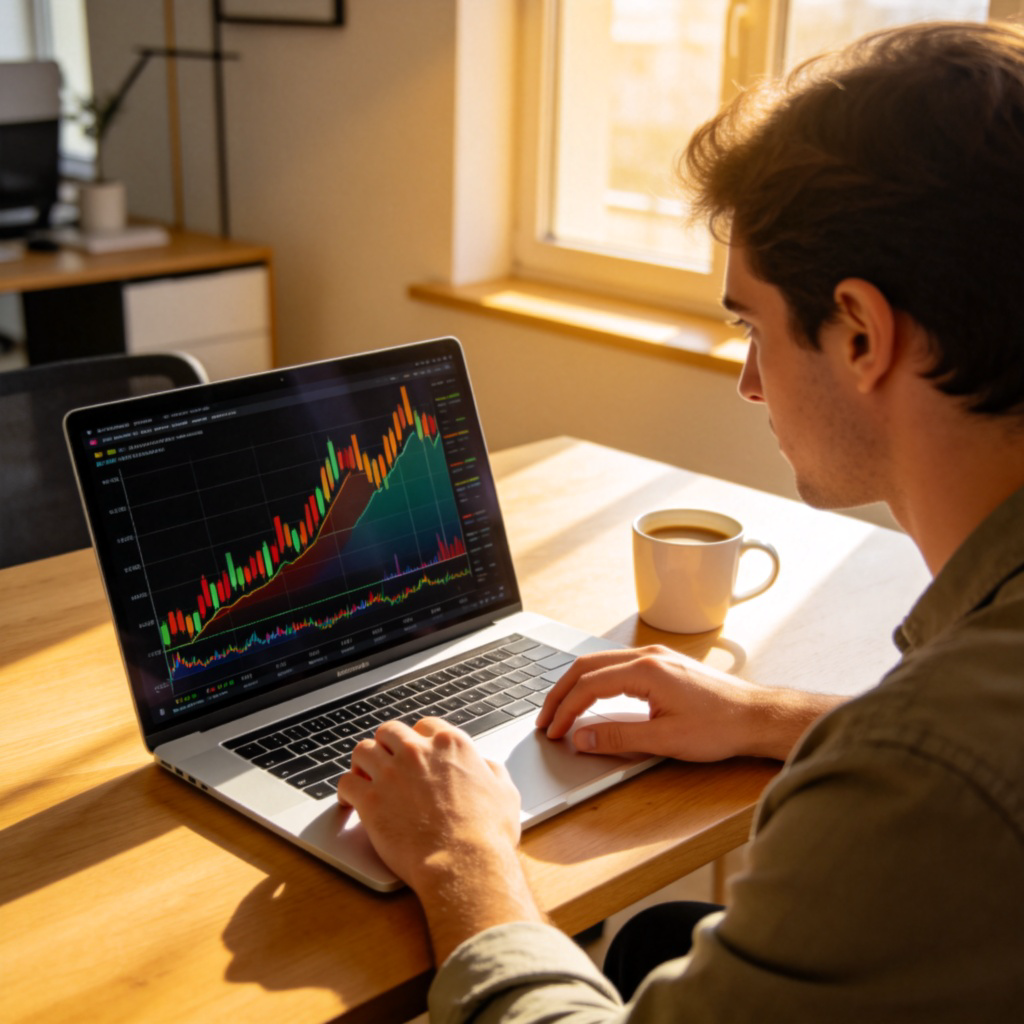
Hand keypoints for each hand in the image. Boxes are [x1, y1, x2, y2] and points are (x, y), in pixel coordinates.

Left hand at [338, 717, 544, 962]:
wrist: (464, 863)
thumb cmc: (487, 834)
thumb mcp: (505, 793)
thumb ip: (491, 771)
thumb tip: (484, 766)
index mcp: (451, 745)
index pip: (426, 725)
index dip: (419, 739)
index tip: (416, 751)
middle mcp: (418, 752)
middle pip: (390, 731)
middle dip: (387, 745)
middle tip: (387, 762)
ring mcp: (391, 773)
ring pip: (363, 750)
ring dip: (363, 762)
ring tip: (364, 776)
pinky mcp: (370, 800)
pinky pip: (345, 783)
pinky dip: (345, 791)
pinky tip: (349, 801)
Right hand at [537, 646, 839, 761]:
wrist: (758, 716)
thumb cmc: (721, 727)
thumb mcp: (665, 739)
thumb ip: (619, 736)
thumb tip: (582, 736)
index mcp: (645, 671)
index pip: (588, 686)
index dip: (565, 710)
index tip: (553, 732)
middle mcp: (647, 656)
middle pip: (586, 667)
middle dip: (560, 693)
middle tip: (545, 719)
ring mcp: (656, 657)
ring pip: (600, 663)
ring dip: (576, 685)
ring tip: (561, 709)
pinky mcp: (664, 664)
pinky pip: (617, 665)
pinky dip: (595, 680)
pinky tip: (592, 696)